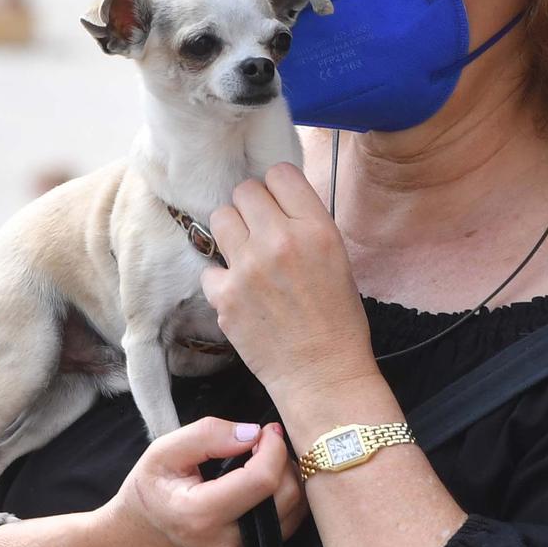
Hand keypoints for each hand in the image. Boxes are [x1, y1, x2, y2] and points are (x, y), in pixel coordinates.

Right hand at [99, 417, 306, 546]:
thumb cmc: (144, 498)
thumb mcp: (162, 454)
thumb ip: (207, 435)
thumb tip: (253, 433)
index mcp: (200, 515)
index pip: (263, 479)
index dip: (274, 447)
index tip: (266, 431)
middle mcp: (224, 546)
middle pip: (287, 498)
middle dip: (285, 462)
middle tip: (267, 444)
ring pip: (294, 518)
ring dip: (289, 483)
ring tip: (266, 464)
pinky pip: (284, 533)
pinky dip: (283, 506)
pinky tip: (264, 489)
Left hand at [204, 162, 382, 419]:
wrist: (322, 373)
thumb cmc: (337, 319)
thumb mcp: (338, 257)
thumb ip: (306, 224)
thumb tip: (275, 201)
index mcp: (316, 229)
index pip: (280, 173)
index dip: (277, 188)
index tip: (279, 204)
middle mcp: (281, 240)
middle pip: (245, 191)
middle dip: (251, 208)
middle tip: (260, 231)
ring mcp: (248, 267)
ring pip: (220, 217)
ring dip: (231, 232)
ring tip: (246, 255)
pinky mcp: (224, 295)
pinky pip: (210, 266)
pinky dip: (222, 278)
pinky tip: (241, 292)